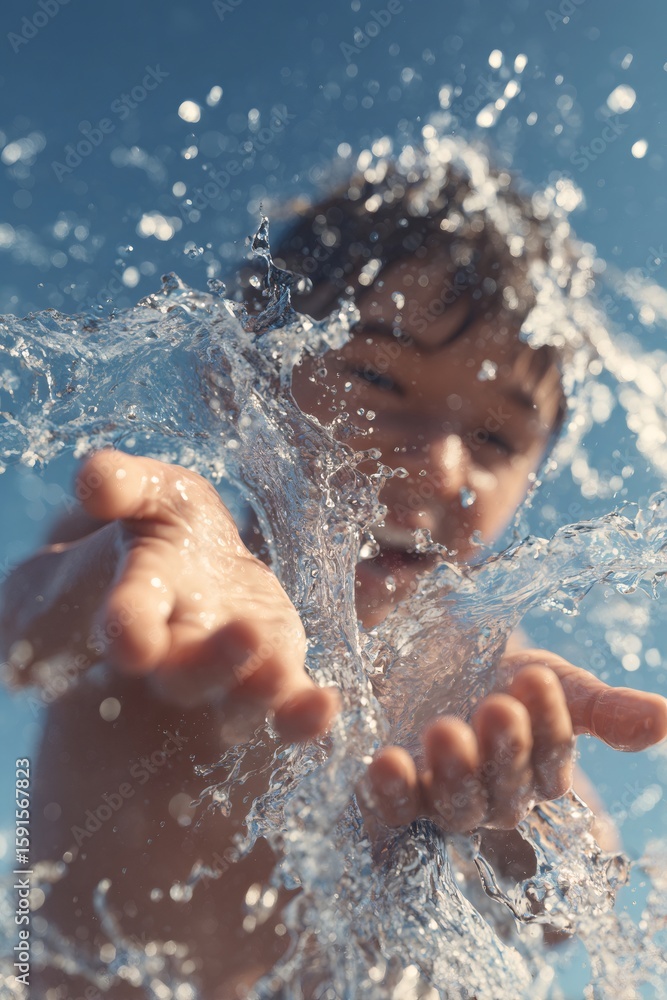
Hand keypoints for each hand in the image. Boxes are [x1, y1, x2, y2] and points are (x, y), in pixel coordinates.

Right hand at [2, 451, 338, 740]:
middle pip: (184, 674)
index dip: (127, 628)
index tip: (132, 642)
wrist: (201, 565)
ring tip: (280, 676)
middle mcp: (177, 651)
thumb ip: (122, 483)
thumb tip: (93, 479)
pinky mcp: (274, 676)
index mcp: (139, 603)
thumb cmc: (168, 525)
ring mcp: (227, 674)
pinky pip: (286, 705)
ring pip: (235, 698)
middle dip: (210, 662)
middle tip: (242, 636)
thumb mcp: (148, 493)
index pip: (126, 619)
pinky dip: (301, 714)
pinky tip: (324, 707)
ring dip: (257, 691)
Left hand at [364, 649, 666, 831]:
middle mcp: (492, 795)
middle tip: (496, 708)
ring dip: (451, 774)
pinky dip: (389, 791)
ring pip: (454, 806)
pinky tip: (385, 763)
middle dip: (503, 752)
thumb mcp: (550, 679)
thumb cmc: (495, 672)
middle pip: (504, 792)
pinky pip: (393, 809)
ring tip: (443, 731)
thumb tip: (666, 719)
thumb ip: (602, 706)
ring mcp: (441, 797)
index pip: (552, 763)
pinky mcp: (392, 794)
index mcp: (537, 772)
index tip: (535, 678)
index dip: (548, 727)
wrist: (428, 655)